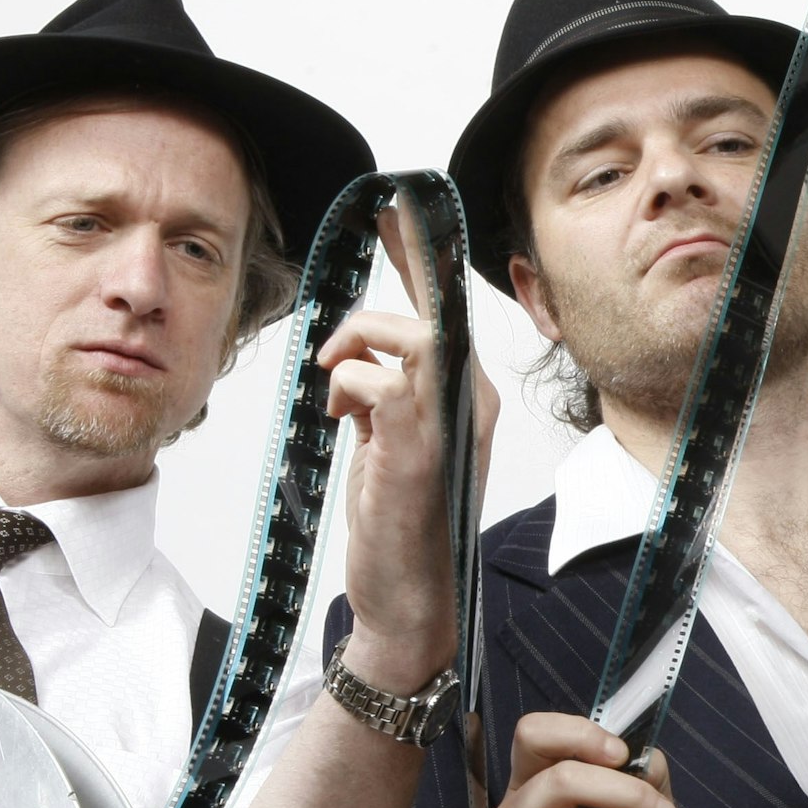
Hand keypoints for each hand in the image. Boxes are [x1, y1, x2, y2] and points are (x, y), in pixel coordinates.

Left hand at [321, 196, 500, 694]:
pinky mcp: (419, 442)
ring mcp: (449, 419)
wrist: (411, 601)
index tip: (397, 206)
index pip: (443, 308)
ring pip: (401, 333)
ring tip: (337, 393)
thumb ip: (383, 399)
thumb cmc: (402, 528)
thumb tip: (354, 360)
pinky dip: (343, 392)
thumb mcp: (390, 446)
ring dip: (352, 349)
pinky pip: (369, 378)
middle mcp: (469, 398)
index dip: (418, 252)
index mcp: (466, 395)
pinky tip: (346, 428)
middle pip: (431, 305)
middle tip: (363, 266)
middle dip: (393, 274)